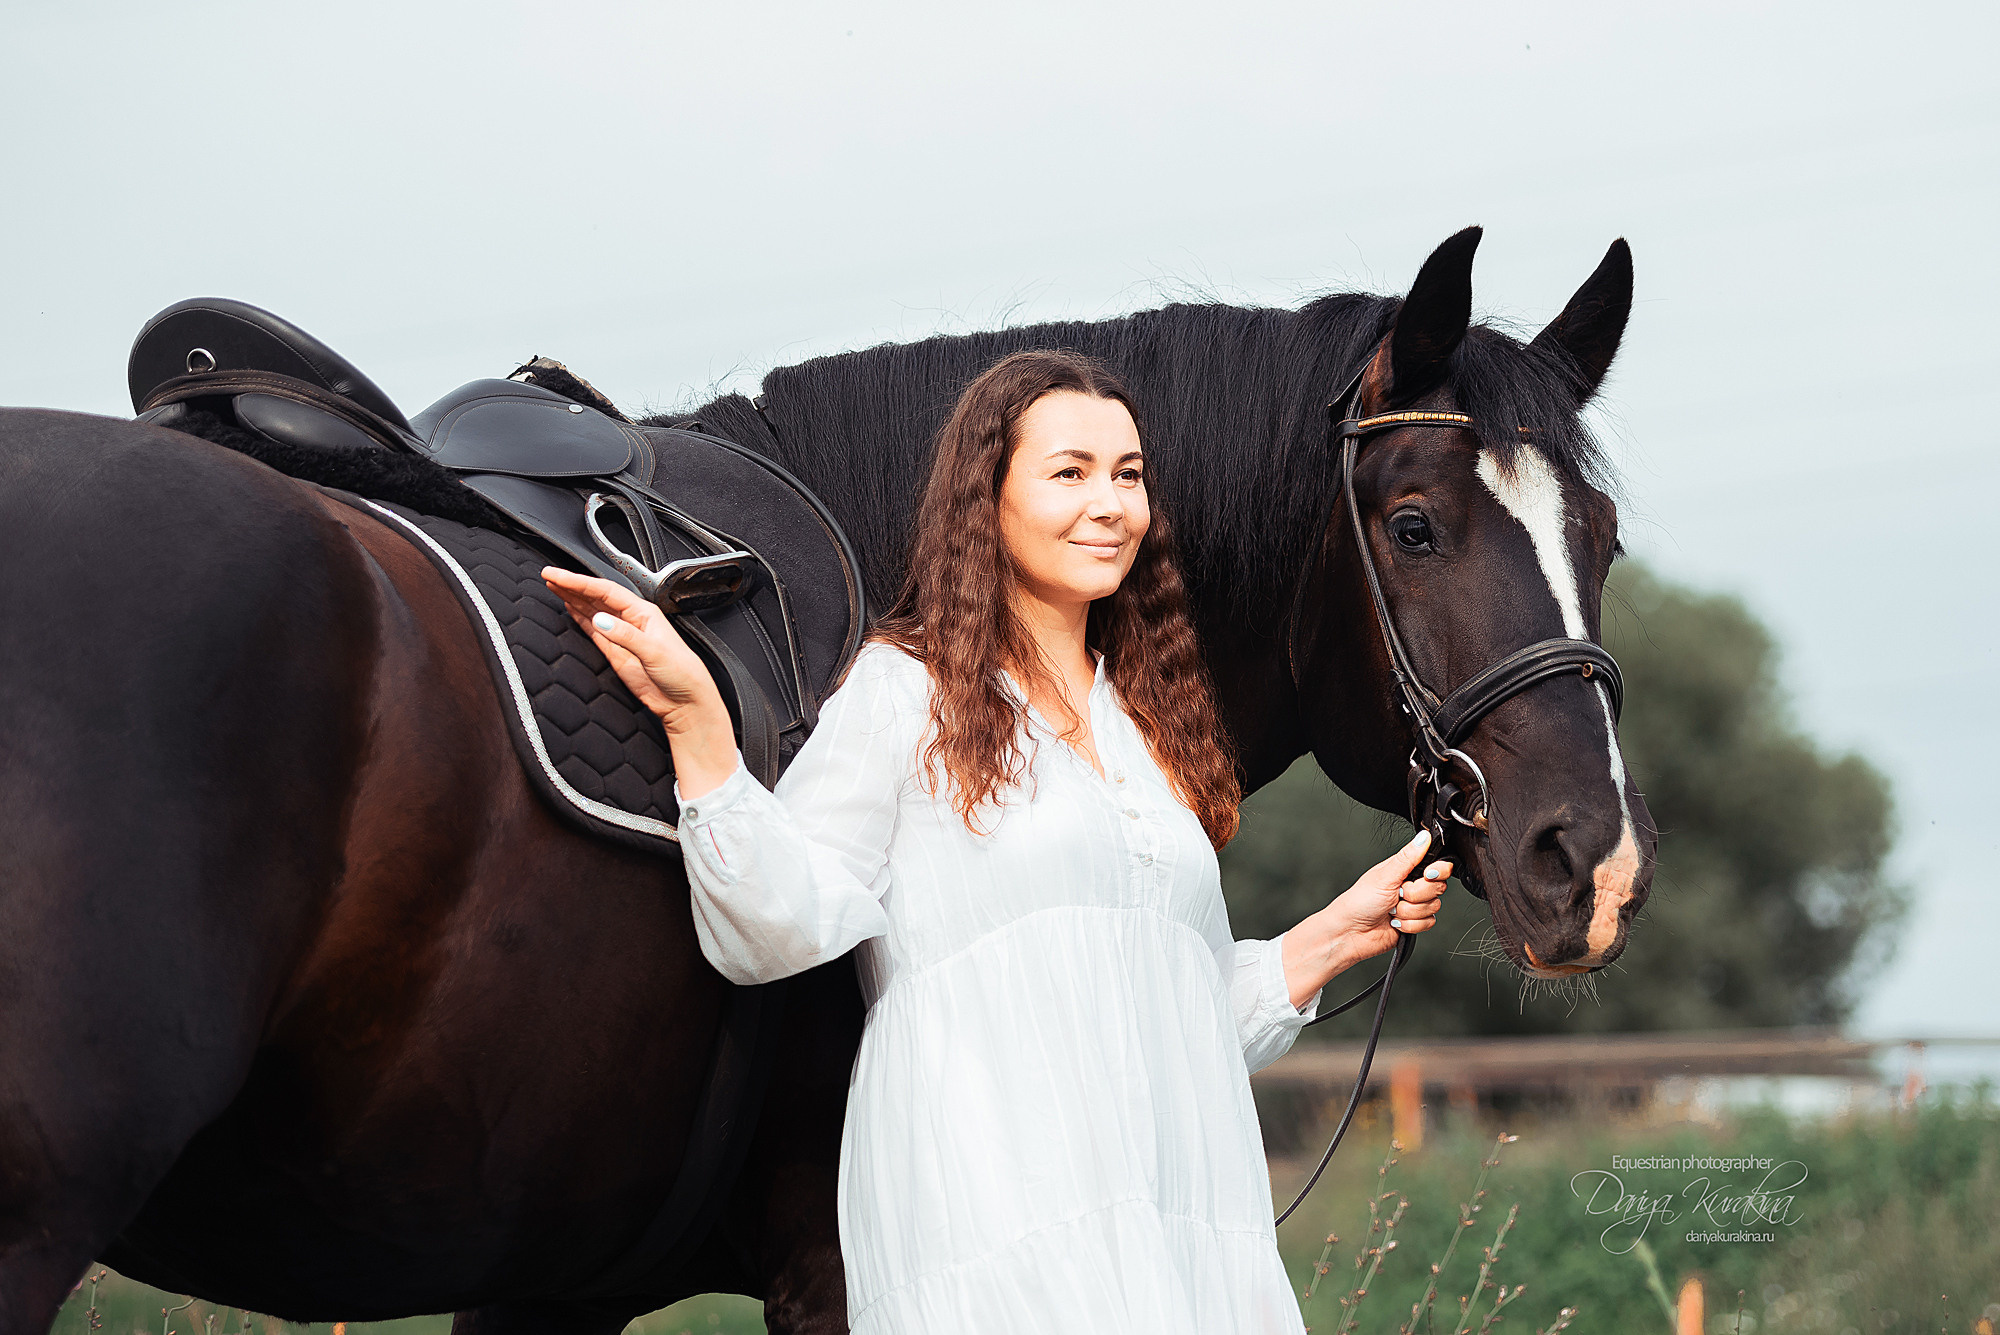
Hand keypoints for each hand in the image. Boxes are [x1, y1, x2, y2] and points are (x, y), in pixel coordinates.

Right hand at [540, 567, 724, 733]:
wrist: (685, 701)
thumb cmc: (682, 673)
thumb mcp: (655, 652)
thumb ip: (627, 636)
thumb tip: (601, 620)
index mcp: (643, 612)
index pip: (605, 591)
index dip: (579, 582)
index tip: (559, 576)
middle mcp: (631, 620)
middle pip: (596, 596)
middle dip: (572, 585)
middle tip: (549, 576)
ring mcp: (622, 635)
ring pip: (593, 609)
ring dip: (573, 598)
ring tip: (554, 586)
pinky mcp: (616, 652)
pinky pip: (594, 629)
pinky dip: (580, 617)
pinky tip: (570, 608)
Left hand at [1323, 828, 1451, 965]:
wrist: (1352, 932)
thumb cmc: (1360, 901)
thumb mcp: (1385, 876)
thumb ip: (1408, 857)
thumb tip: (1424, 836)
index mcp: (1406, 869)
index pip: (1437, 866)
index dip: (1437, 871)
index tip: (1426, 875)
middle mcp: (1412, 886)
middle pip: (1438, 888)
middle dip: (1416, 895)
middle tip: (1398, 894)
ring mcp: (1414, 905)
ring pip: (1433, 907)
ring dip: (1409, 912)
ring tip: (1391, 909)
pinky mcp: (1414, 923)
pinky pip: (1428, 923)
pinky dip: (1410, 925)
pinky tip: (1395, 922)